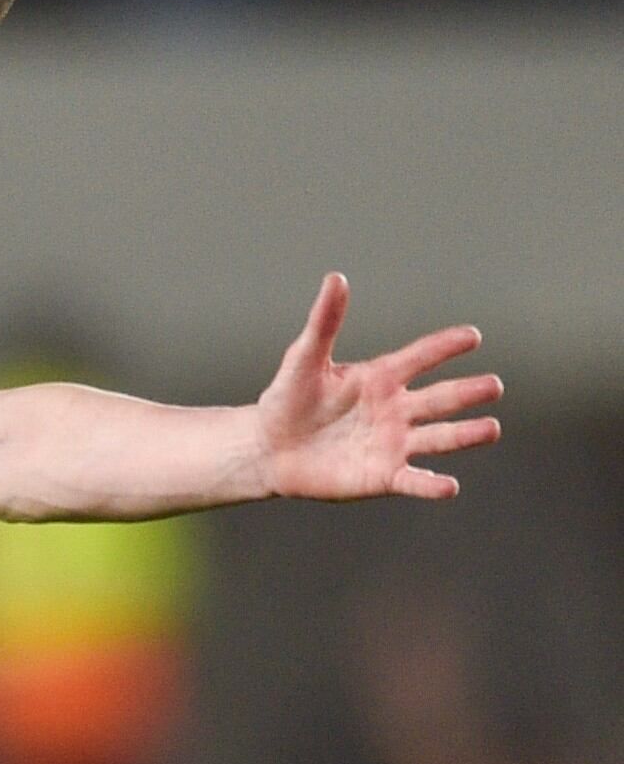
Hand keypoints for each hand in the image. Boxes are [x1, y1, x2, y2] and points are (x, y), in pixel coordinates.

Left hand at [257, 273, 501, 501]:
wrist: (269, 446)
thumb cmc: (288, 398)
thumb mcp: (305, 358)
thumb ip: (325, 322)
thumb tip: (336, 277)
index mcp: (381, 378)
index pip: (420, 358)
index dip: (444, 347)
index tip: (472, 336)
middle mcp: (396, 410)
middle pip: (440, 399)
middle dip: (467, 392)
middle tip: (494, 386)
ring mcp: (393, 443)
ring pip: (439, 438)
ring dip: (465, 435)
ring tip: (491, 429)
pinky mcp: (383, 475)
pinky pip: (413, 480)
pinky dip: (431, 485)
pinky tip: (449, 485)